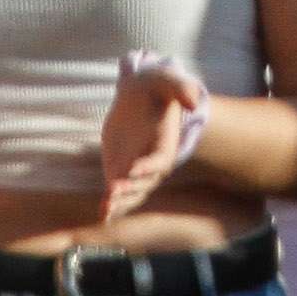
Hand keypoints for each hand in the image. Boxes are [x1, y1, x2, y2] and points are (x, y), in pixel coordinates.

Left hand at [97, 63, 207, 220]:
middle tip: (114, 190)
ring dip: (120, 202)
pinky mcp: (119, 170)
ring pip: (132, 193)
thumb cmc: (155, 87)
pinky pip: (116, 192)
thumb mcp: (165, 80)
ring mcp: (135, 168)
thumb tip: (193, 100)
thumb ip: (181, 87)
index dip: (149, 166)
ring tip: (106, 208)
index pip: (160, 160)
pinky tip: (102, 214)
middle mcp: (152, 160)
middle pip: (145, 182)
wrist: (138, 95)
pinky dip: (110, 205)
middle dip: (131, 188)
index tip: (133, 169)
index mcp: (166, 143)